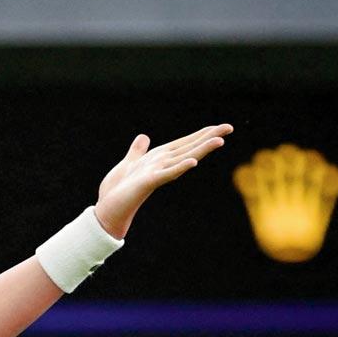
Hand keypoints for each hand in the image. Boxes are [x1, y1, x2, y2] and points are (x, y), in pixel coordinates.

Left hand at [94, 123, 232, 238]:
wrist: (107, 209)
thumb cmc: (118, 190)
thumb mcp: (128, 164)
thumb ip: (137, 151)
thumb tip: (144, 137)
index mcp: (158, 158)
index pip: (184, 143)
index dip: (201, 135)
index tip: (219, 127)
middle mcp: (162, 165)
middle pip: (189, 148)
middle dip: (208, 138)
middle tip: (230, 127)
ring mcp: (157, 173)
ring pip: (183, 158)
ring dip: (201, 150)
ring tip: (219, 140)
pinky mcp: (148, 182)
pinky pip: (167, 174)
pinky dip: (179, 168)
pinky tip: (193, 162)